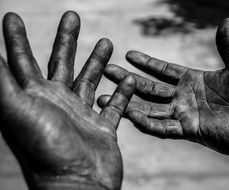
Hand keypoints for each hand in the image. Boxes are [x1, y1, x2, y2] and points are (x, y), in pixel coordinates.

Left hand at [0, 11, 134, 189]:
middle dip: (66, 39)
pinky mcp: (102, 127)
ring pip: (89, 80)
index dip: (14, 38)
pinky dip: (122, 92)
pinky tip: (129, 78)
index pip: (20, 60)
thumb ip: (1, 81)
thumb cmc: (45, 148)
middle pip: (61, 63)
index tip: (11, 16)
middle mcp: (56, 103)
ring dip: (97, 61)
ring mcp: (81, 115)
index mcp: (34, 97)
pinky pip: (114, 105)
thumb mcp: (17, 109)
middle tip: (72, 15)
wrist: (77, 185)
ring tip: (107, 40)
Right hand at [98, 19, 228, 174]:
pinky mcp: (188, 130)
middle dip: (128, 79)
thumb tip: (227, 21)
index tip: (129, 53)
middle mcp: (184, 97)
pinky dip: (146, 122)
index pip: (163, 70)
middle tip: (107, 70)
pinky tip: (130, 114)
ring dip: (128, 102)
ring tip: (105, 96)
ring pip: (149, 108)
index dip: (147, 62)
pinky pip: (162, 127)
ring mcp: (184, 114)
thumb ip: (228, 46)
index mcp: (193, 80)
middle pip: (149, 87)